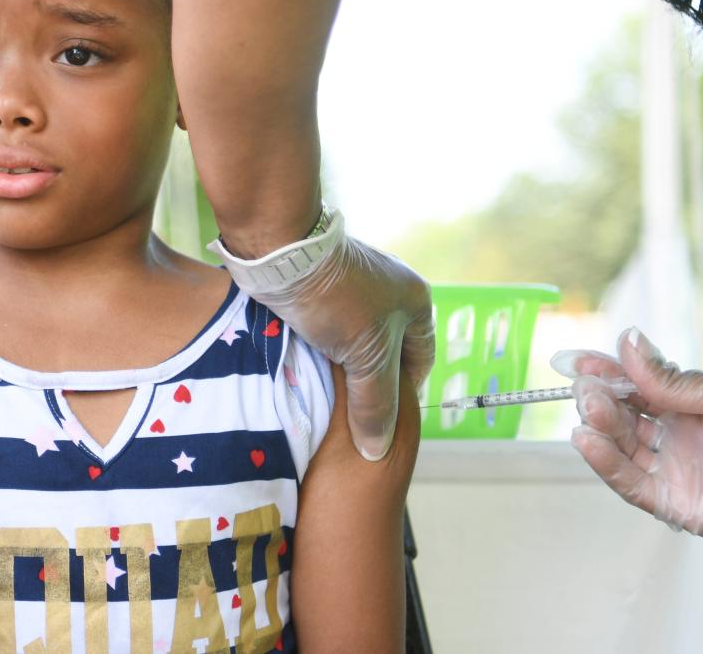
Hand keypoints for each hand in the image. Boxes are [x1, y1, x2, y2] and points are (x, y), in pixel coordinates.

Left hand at [217, 221, 433, 460]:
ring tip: (326, 393)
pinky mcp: (324, 285)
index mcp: (416, 300)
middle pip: (386, 352)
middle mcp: (391, 288)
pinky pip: (330, 326)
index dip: (402, 395)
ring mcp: (356, 284)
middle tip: (349, 412)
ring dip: (343, 366)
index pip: (420, 361)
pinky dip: (322, 348)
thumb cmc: (334, 300)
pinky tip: (308, 367)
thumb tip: (377, 451)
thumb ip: (375, 404)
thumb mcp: (365, 358)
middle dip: (369, 381)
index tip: (378, 419)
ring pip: (354, 341)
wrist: (281, 251)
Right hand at [552, 328, 702, 549]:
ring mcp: (674, 471)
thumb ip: (667, 378)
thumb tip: (627, 342)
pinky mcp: (675, 504)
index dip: (604, 374)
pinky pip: (631, 484)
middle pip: (621, 418)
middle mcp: (676, 439)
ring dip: (598, 427)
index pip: (634, 388)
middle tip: (585, 387)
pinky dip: (605, 463)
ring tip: (587, 408)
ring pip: (620, 449)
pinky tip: (587, 440)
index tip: (575, 362)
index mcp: (688, 408)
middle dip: (598, 399)